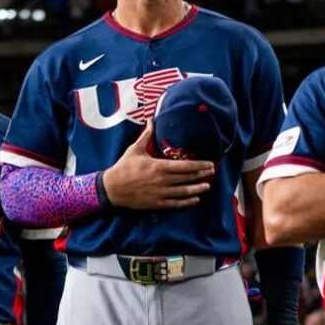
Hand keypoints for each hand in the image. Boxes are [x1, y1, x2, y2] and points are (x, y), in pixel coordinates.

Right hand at [100, 122, 214, 209]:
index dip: (199, 165)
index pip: (185, 166)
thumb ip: (146, 136)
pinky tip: (194, 199)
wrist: (112, 188)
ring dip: (197, 189)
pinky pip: (175, 203)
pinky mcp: (156, 203)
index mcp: (159, 166)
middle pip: (187, 178)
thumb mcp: (134, 150)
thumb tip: (151, 121)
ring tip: (207, 186)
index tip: (209, 164)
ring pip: (183, 191)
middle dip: (201, 175)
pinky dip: (186, 202)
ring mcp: (160, 193)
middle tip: (212, 172)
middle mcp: (162, 180)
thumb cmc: (123, 168)